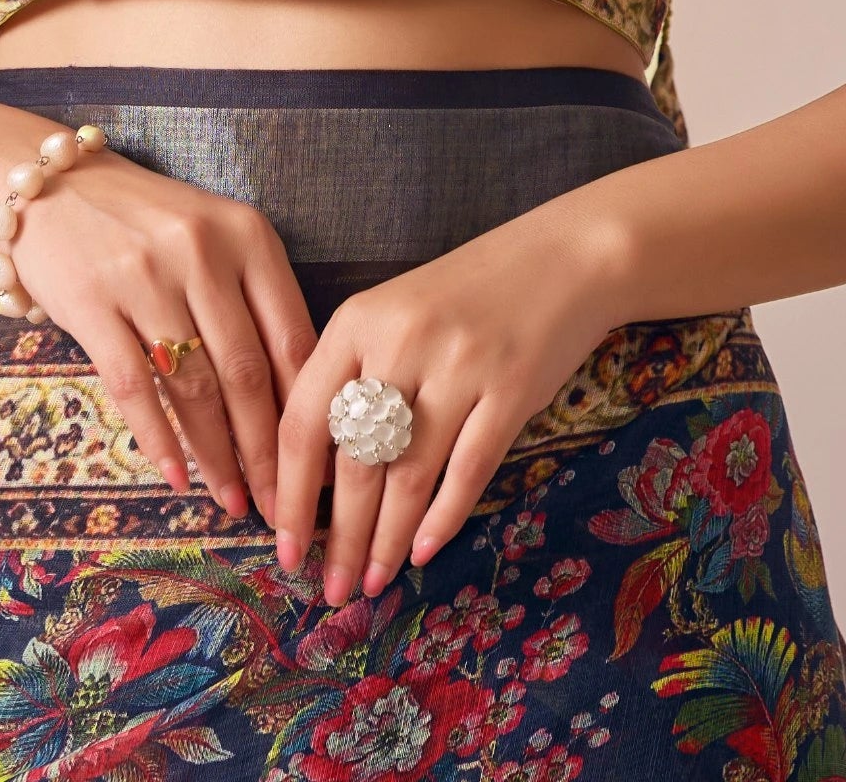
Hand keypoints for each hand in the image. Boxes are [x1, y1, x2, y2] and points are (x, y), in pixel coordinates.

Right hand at [10, 149, 319, 527]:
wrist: (54, 184)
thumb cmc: (149, 222)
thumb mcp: (216, 239)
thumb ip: (254, 303)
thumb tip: (299, 401)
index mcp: (247, 236)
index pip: (292, 337)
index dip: (309, 409)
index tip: (319, 462)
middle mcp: (202, 252)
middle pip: (247, 372)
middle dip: (267, 450)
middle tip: (280, 505)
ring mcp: (144, 277)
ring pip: (193, 386)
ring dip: (217, 456)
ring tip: (234, 501)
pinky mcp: (92, 303)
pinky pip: (133, 386)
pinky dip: (158, 439)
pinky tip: (175, 477)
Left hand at [273, 200, 613, 604]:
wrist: (562, 258)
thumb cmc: (465, 293)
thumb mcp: (392, 313)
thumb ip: (352, 376)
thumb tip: (310, 476)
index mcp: (358, 320)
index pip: (304, 421)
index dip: (289, 493)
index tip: (283, 545)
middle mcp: (401, 341)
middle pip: (354, 460)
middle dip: (338, 536)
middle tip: (330, 589)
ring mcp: (459, 366)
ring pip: (407, 475)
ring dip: (386, 540)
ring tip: (372, 582)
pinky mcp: (510, 390)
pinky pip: (467, 470)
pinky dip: (443, 519)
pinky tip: (424, 552)